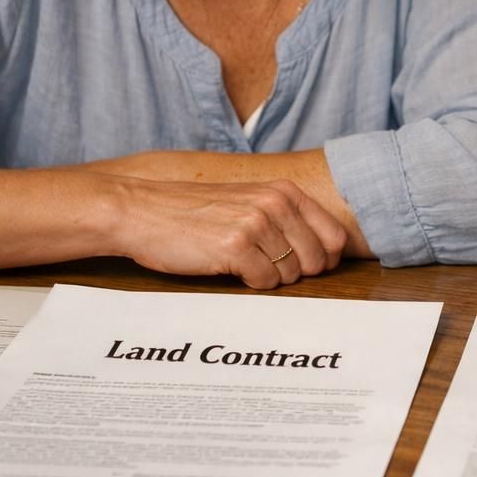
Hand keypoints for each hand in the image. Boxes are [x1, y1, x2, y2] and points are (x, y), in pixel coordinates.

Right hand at [108, 176, 347, 288]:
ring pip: (291, 274)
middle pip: (317, 260)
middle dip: (297, 273)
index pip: (335, 236)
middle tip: (267, 268)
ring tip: (243, 263)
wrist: (141, 211)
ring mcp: (256, 224)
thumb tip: (326, 255)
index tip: (309, 267)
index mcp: (284, 191)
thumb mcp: (248, 201)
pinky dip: (252, 284)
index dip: (327, 259)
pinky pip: (265, 283)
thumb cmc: (193, 213)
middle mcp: (275, 204)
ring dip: (270, 278)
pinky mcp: (235, 246)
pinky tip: (231, 269)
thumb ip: (285, 219)